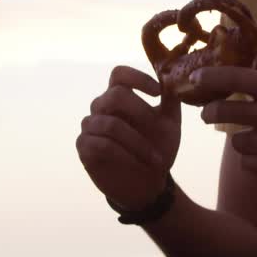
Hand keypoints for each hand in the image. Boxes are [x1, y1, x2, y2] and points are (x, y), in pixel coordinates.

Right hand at [76, 67, 182, 209]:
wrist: (148, 183)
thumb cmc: (158, 148)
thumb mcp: (170, 122)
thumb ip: (171, 98)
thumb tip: (170, 74)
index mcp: (120, 95)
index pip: (119, 74)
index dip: (137, 78)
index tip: (157, 92)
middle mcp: (101, 106)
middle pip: (114, 96)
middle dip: (141, 113)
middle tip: (159, 129)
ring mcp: (90, 126)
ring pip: (111, 125)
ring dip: (139, 143)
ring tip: (156, 159)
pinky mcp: (85, 147)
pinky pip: (102, 145)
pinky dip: (125, 155)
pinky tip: (139, 163)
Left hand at [197, 51, 256, 191]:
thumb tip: (256, 50)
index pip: (237, 78)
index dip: (211, 77)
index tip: (195, 78)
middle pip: (223, 111)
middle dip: (211, 113)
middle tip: (210, 114)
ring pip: (235, 141)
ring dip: (241, 140)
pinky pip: (246, 163)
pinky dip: (253, 161)